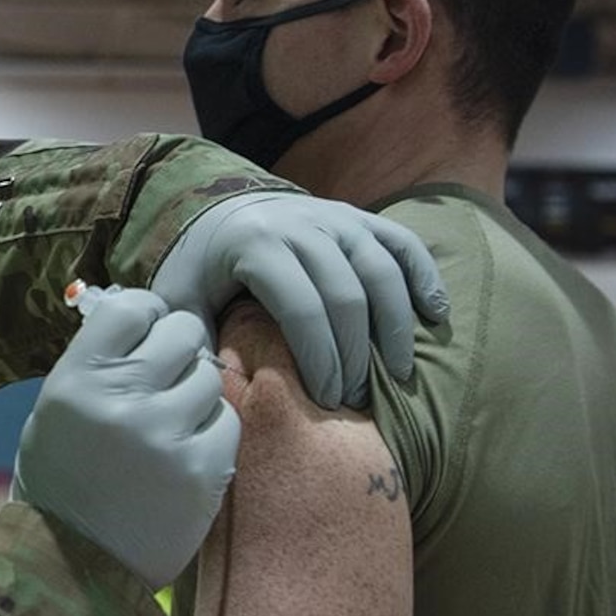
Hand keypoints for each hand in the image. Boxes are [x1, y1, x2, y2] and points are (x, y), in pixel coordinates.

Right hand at [12, 289, 238, 589]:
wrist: (73, 568)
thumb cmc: (62, 481)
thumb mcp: (55, 410)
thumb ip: (97, 363)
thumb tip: (145, 316)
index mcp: (75, 380)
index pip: (132, 307)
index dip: (147, 316)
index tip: (147, 335)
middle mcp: (119, 401)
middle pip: (181, 332)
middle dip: (178, 349)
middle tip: (166, 376)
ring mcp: (164, 436)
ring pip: (208, 376)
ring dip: (195, 394)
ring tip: (172, 423)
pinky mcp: (202, 472)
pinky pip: (228, 423)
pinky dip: (212, 433)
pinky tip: (186, 453)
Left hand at [150, 191, 448, 410]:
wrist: (218, 215)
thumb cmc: (199, 272)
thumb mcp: (180, 303)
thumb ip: (196, 342)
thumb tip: (217, 393)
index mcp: (255, 245)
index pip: (301, 309)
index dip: (320, 360)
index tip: (326, 400)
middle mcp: (300, 223)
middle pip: (347, 296)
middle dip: (357, 356)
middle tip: (357, 400)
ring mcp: (334, 215)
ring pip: (382, 270)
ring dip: (396, 327)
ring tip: (400, 374)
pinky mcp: (358, 216)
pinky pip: (403, 242)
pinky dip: (424, 277)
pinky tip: (435, 316)